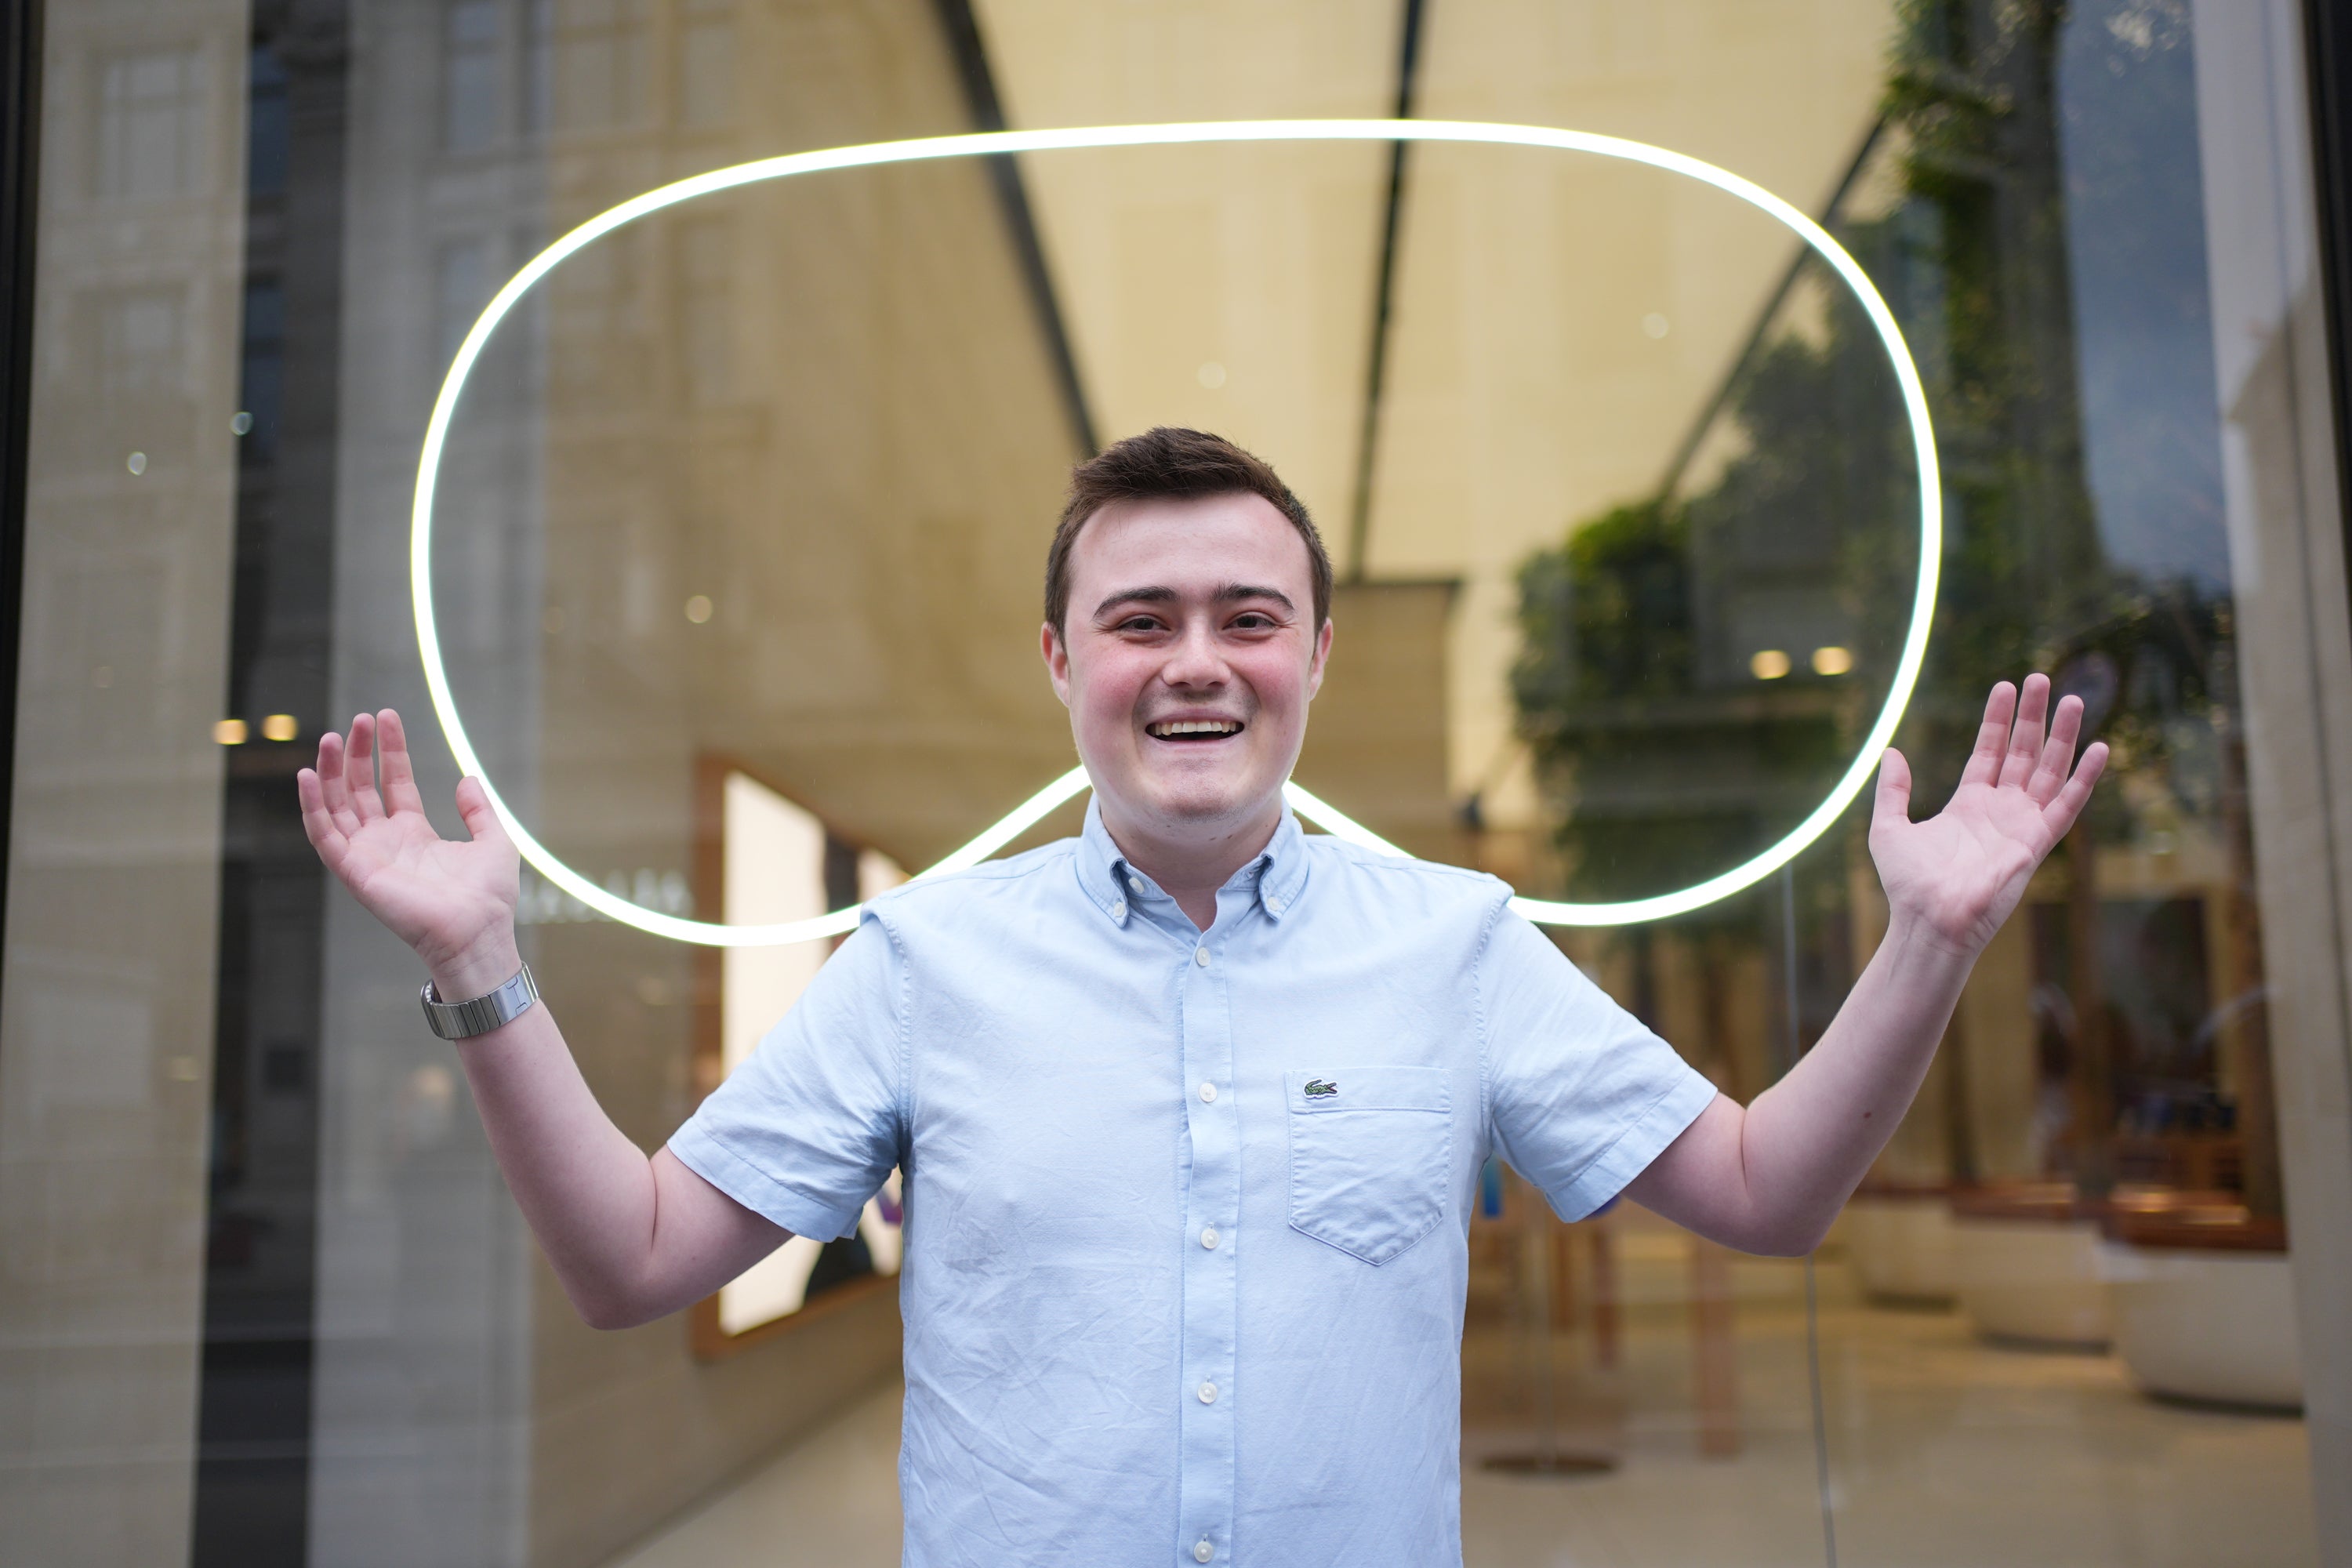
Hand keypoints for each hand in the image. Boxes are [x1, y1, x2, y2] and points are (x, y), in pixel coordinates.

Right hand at [297, 709, 522, 997]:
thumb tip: (467, 778)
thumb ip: (478, 810)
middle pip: (360, 789)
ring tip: (327, 738)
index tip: (386, 717)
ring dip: (328, 772)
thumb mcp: (493, 841)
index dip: (388, 750)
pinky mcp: (355, 872)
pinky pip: (324, 836)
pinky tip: (307, 776)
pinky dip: (312, 806)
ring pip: (336, 806)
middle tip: (358, 719)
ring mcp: (368, 857)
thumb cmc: (489, 897)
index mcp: (415, 834)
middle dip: (356, 753)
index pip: (393, 782)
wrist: (478, 932)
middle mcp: (386, 843)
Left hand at [1870, 674, 2107, 954]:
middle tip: (2040, 678)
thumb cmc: (1908, 884)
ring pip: (2048, 771)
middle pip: (2022, 753)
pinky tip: (2098, 748)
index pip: (1988, 751)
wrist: (1929, 920)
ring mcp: (2020, 825)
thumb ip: (1892, 791)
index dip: (1997, 720)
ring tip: (2073, 700)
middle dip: (2032, 716)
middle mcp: (1999, 811)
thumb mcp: (1888, 828)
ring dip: (2062, 736)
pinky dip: (2084, 778)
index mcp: (1968, 805)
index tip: (2004, 686)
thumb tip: (1891, 752)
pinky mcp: (2037, 843)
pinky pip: (2066, 806)